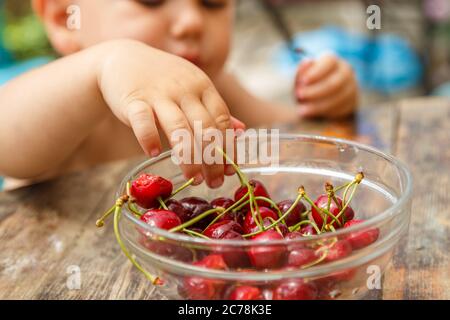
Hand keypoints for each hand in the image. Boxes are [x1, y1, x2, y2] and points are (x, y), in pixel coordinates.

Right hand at [97, 40, 243, 187]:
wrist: (122, 57)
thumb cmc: (163, 78)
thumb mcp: (193, 87)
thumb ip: (215, 109)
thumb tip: (241, 131)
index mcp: (203, 86)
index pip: (222, 119)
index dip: (228, 147)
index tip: (229, 171)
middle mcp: (185, 89)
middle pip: (205, 127)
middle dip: (212, 159)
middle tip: (213, 183)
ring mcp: (159, 93)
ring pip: (179, 128)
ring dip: (189, 157)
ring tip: (194, 179)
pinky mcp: (133, 99)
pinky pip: (143, 121)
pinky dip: (149, 138)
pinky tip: (155, 154)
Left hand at [295, 53, 357, 118]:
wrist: (316, 97)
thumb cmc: (306, 83)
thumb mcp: (300, 77)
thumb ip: (301, 71)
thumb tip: (307, 62)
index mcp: (332, 60)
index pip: (329, 62)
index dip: (316, 72)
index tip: (303, 81)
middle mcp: (345, 71)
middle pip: (335, 82)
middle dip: (316, 91)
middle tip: (299, 96)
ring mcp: (351, 86)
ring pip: (339, 97)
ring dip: (319, 106)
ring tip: (302, 110)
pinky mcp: (352, 102)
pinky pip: (342, 109)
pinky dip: (326, 113)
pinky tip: (312, 114)